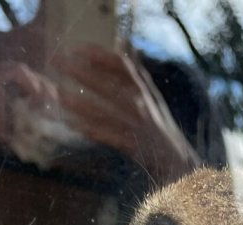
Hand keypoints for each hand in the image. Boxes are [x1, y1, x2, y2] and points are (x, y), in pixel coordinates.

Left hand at [52, 45, 203, 183]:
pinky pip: (109, 137)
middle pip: (112, 88)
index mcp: (148, 93)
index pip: (125, 68)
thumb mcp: (153, 96)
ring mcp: (140, 128)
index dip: (102, 57)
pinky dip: (91, 130)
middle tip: (59, 64)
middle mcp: (145, 108)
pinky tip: (72, 124)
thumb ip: (137, 70)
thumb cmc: (162, 128)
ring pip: (108, 113)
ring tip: (59, 96)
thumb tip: (123, 41)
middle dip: (84, 75)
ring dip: (82, 104)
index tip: (80, 49)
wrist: (182, 164)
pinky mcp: (136, 147)